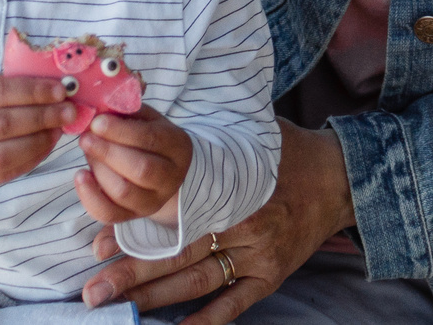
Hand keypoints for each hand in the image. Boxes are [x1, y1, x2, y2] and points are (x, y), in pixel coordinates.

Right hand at [0, 74, 76, 191]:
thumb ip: (4, 86)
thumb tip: (54, 87)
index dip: (31, 91)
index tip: (60, 90)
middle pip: (1, 125)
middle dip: (41, 117)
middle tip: (69, 111)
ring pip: (2, 155)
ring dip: (39, 142)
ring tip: (60, 129)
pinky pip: (4, 173)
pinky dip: (31, 159)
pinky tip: (46, 145)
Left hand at [76, 104, 192, 226]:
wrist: (166, 170)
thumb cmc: (151, 138)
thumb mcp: (149, 119)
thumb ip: (130, 110)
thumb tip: (103, 100)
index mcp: (177, 146)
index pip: (152, 139)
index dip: (122, 131)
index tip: (97, 122)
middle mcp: (170, 177)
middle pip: (140, 169)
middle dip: (107, 152)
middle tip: (85, 138)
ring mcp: (153, 200)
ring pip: (123, 192)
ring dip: (98, 170)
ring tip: (86, 152)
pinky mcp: (133, 216)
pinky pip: (109, 214)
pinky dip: (90, 197)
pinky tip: (80, 176)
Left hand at [83, 121, 352, 322]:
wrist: (340, 177)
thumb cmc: (286, 153)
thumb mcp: (248, 136)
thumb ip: (203, 142)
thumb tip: (147, 127)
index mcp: (231, 187)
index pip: (173, 214)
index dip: (134, 231)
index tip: (97, 243)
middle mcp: (242, 222)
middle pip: (178, 253)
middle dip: (131, 273)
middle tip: (92, 290)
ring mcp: (258, 253)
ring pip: (198, 280)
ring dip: (154, 297)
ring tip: (116, 307)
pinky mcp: (272, 275)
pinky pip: (235, 303)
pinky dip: (206, 320)